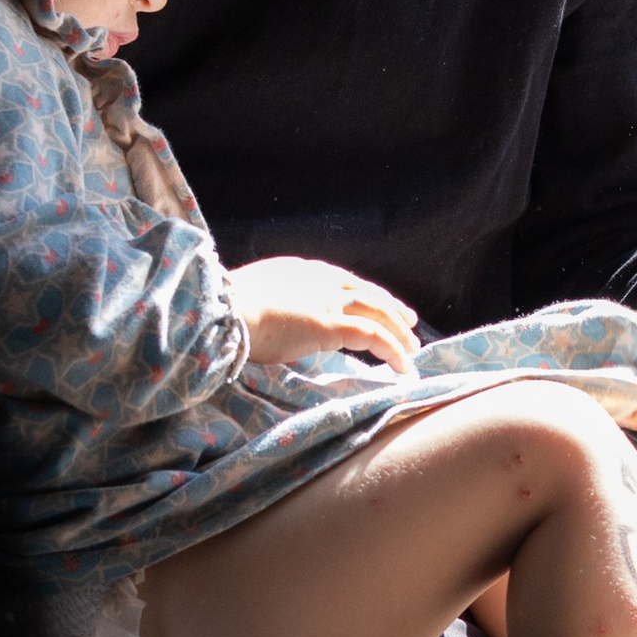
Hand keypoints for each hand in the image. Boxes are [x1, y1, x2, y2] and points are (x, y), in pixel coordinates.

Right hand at [226, 257, 419, 370]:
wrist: (225, 309)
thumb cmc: (229, 309)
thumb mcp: (255, 296)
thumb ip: (274, 304)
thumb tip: (274, 321)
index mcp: (302, 270)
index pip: (343, 281)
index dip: (363, 295)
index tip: (375, 305)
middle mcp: (321, 280)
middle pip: (367, 292)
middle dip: (391, 307)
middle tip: (409, 322)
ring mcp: (328, 300)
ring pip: (378, 311)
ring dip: (398, 331)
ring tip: (411, 348)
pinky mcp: (331, 324)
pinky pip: (373, 336)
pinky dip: (392, 350)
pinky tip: (402, 365)